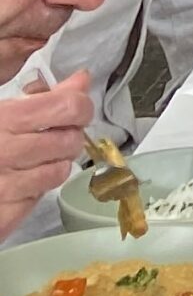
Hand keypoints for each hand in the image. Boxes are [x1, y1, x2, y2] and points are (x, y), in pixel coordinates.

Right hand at [0, 71, 93, 240]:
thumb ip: (41, 96)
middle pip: (70, 141)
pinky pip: (38, 198)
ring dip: (54, 164)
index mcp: (5, 120)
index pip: (69, 107)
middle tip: (53, 135)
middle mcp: (7, 153)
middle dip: (69, 136)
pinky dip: (35, 188)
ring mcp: (5, 187)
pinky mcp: (3, 216)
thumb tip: (81, 80)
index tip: (76, 108)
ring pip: (59, 171)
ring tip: (34, 158)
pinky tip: (20, 181)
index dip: (81, 106)